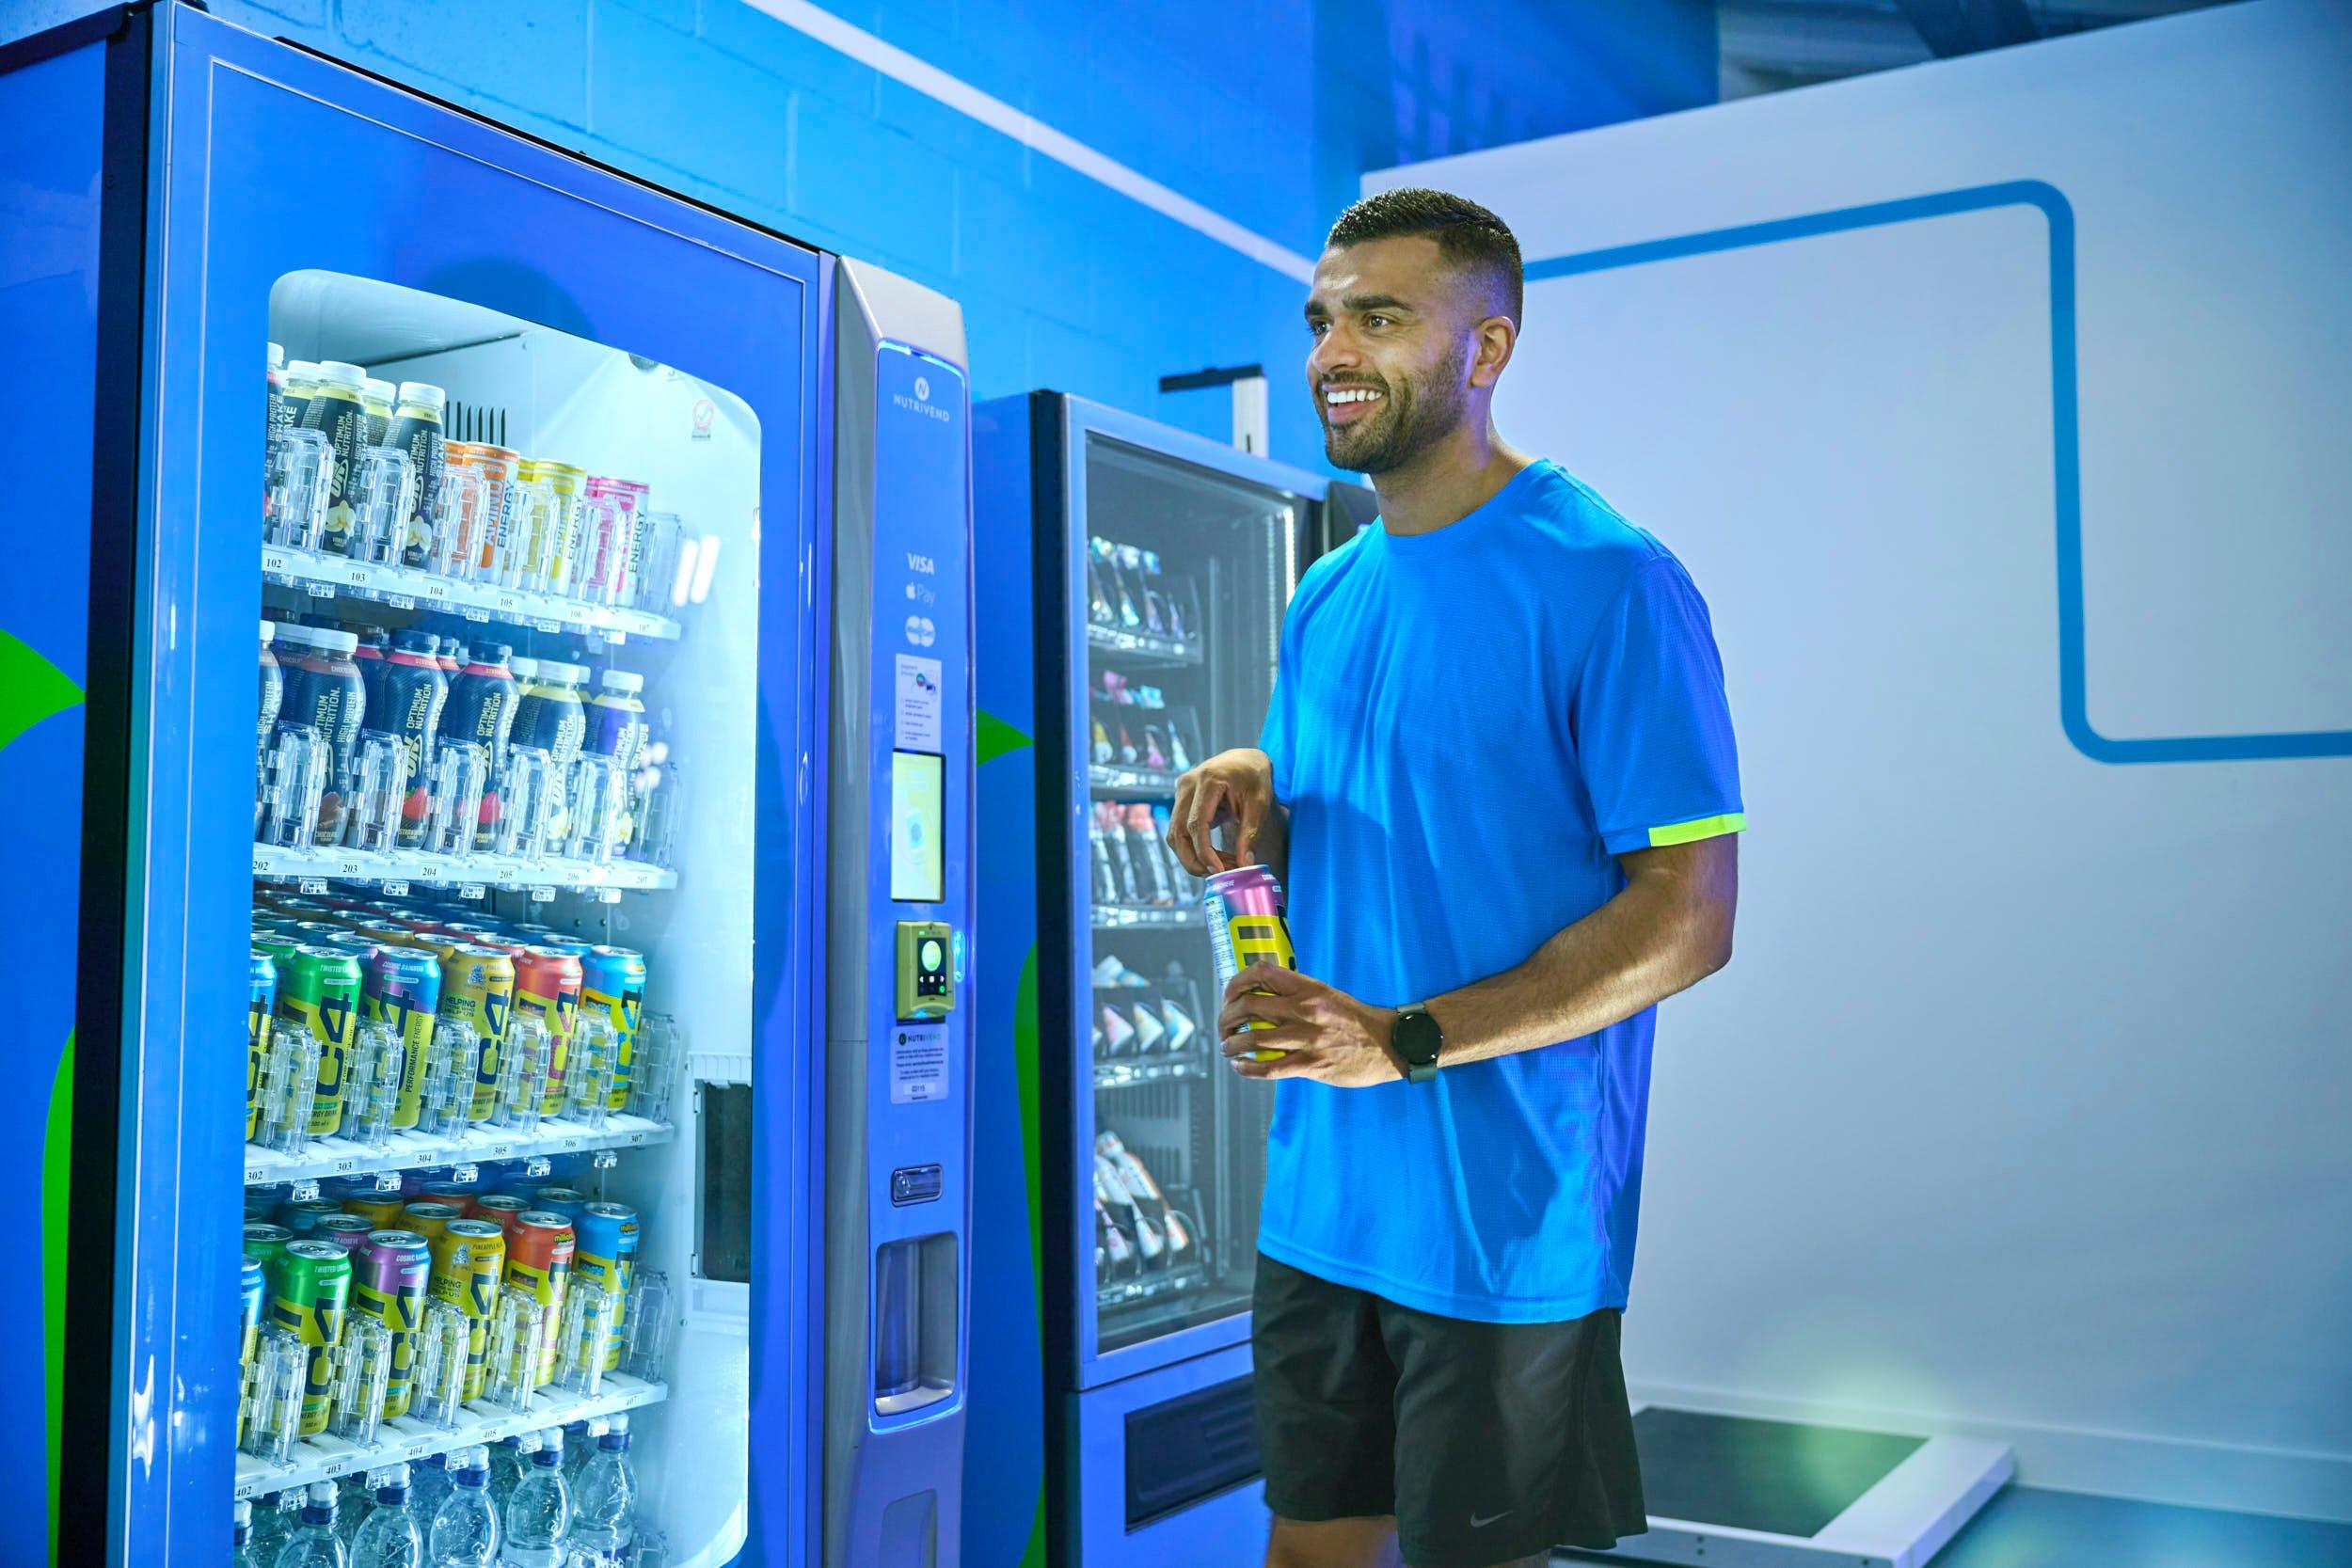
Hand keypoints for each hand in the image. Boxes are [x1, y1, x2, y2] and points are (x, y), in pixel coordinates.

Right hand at [1168, 748, 1274, 876]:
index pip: (1196, 823)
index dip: (1204, 851)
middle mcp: (1187, 783)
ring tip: (1219, 867)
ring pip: (1174, 834)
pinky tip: (1214, 857)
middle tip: (1217, 875)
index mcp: (1208, 780)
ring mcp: (1181, 790)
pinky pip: (1180, 829)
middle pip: (1177, 831)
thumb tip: (1244, 865)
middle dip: (1193, 860)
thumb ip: (1250, 834)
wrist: (1246, 759)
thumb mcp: (1259, 804)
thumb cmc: (1255, 778)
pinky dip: (1194, 847)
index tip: (1218, 871)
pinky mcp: (1181, 799)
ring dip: (1193, 856)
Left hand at [1218, 963, 1400, 1086]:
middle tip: (1225, 1026)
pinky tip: (1241, 1066)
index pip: (1262, 972)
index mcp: (1309, 988)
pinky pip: (1268, 1068)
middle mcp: (1305, 1010)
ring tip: (1228, 1047)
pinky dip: (1247, 1068)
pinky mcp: (1311, 1065)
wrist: (1389, 1043)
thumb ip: (1297, 994)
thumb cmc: (1357, 1020)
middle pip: (1249, 1006)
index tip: (1230, 996)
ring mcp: (1307, 1038)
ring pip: (1252, 1038)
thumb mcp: (1327, 996)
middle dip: (1227, 1018)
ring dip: (1231, 1044)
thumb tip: (1263, 998)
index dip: (1237, 983)